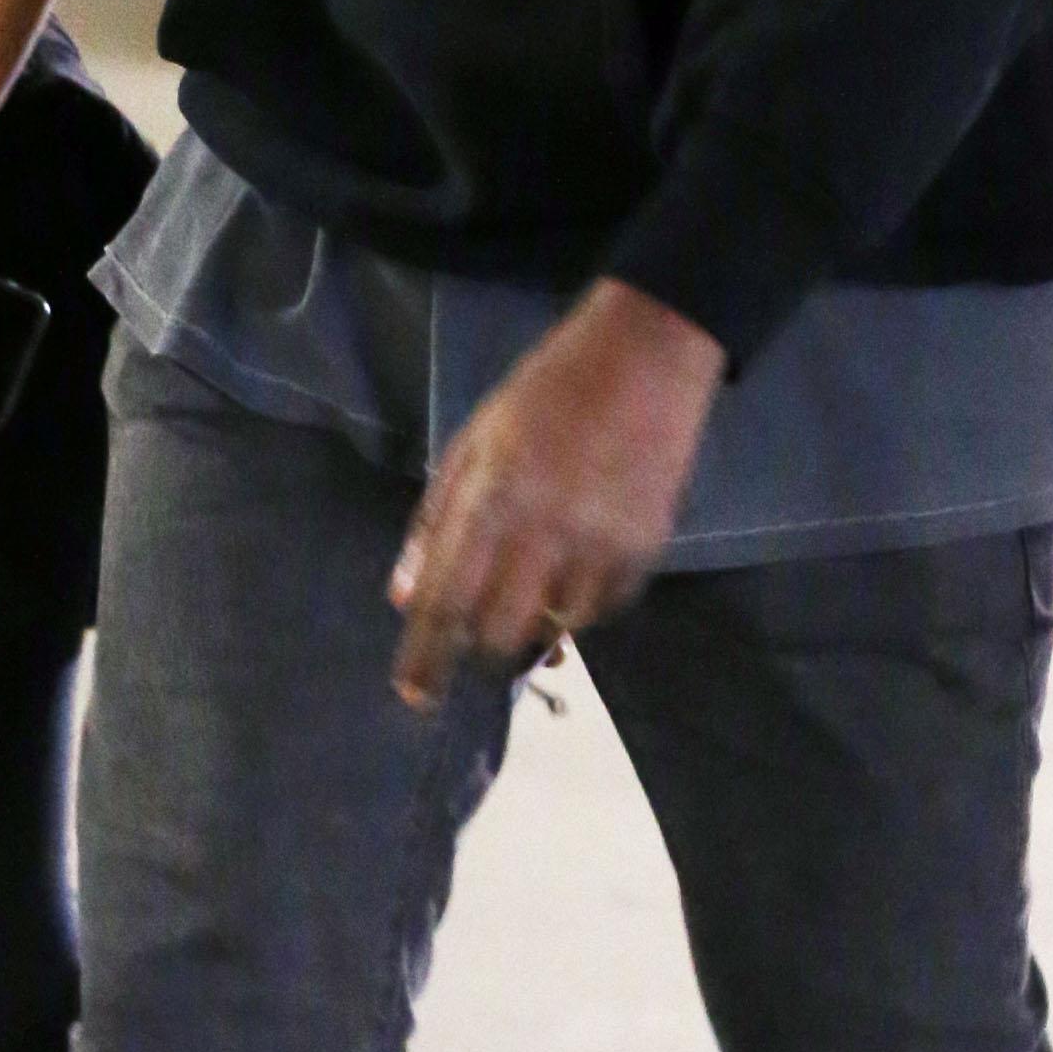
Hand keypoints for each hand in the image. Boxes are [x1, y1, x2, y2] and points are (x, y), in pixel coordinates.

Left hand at [387, 280, 724, 710]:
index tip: (414, 696)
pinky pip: (603, 609)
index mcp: (489, 496)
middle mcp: (543, 528)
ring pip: (554, 627)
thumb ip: (435, 521)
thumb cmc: (545, 393)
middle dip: (479, 647)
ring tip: (530, 592)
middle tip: (475, 638)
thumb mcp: (473, 442)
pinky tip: (573, 571)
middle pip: (499, 631)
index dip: (425, 657)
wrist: (647, 356)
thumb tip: (405, 598)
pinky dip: (580, 604)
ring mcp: (600, 542)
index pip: (445, 600)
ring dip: (533, 625)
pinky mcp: (646, 548)